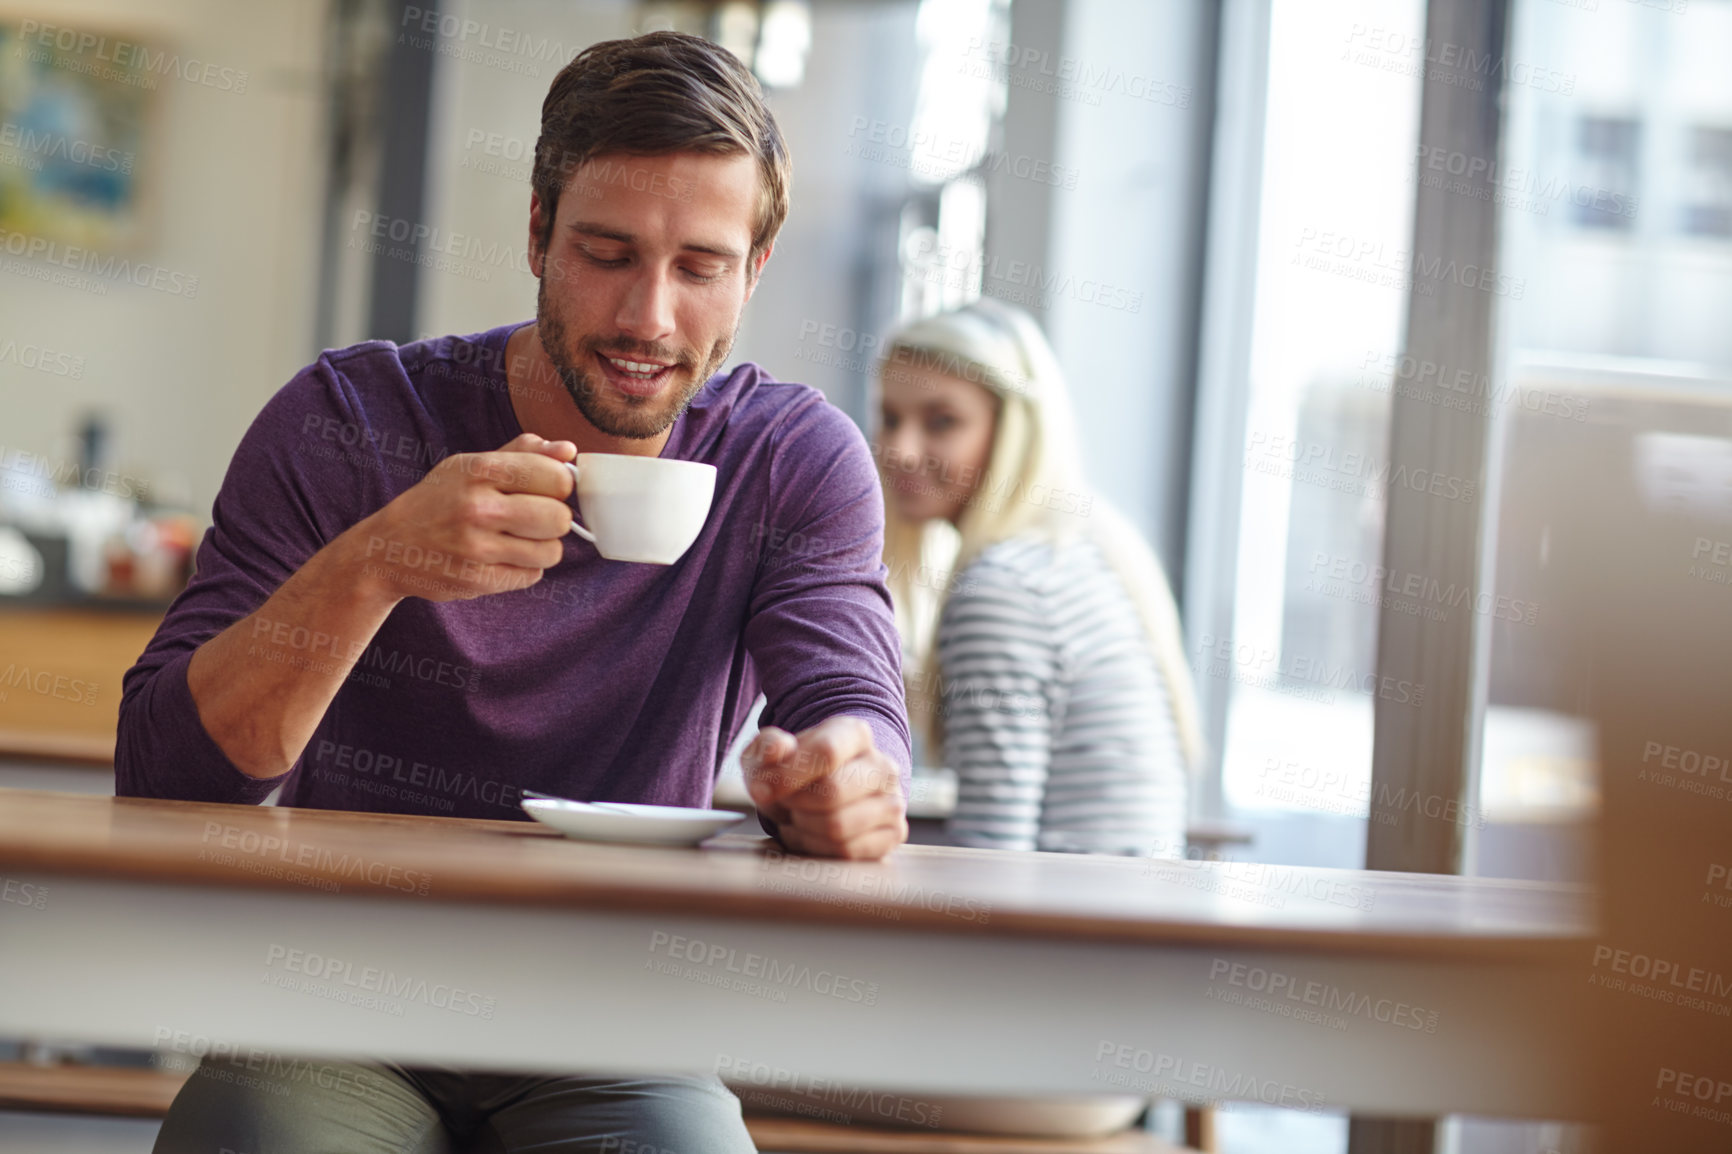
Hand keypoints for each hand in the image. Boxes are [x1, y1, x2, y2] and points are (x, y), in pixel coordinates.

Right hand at [344, 433, 576, 603]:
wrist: (388, 548)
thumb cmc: (438, 501)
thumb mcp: (469, 466)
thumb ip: (522, 454)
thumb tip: (569, 450)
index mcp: (479, 471)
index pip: (555, 477)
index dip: (559, 485)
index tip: (547, 489)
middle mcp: (477, 508)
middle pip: (559, 518)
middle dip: (555, 519)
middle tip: (535, 518)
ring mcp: (476, 548)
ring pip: (551, 552)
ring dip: (542, 547)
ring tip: (517, 539)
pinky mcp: (476, 581)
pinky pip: (531, 576)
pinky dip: (524, 568)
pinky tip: (501, 558)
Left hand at [742, 717, 907, 859]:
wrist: (818, 796)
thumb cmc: (791, 774)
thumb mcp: (768, 755)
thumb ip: (767, 746)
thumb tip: (778, 750)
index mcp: (855, 734)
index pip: (826, 752)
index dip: (788, 775)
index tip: (761, 789)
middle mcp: (883, 766)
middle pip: (832, 792)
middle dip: (795, 804)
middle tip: (783, 803)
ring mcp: (892, 802)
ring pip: (838, 826)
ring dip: (803, 827)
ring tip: (796, 817)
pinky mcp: (893, 835)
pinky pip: (847, 852)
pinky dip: (816, 848)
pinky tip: (808, 834)